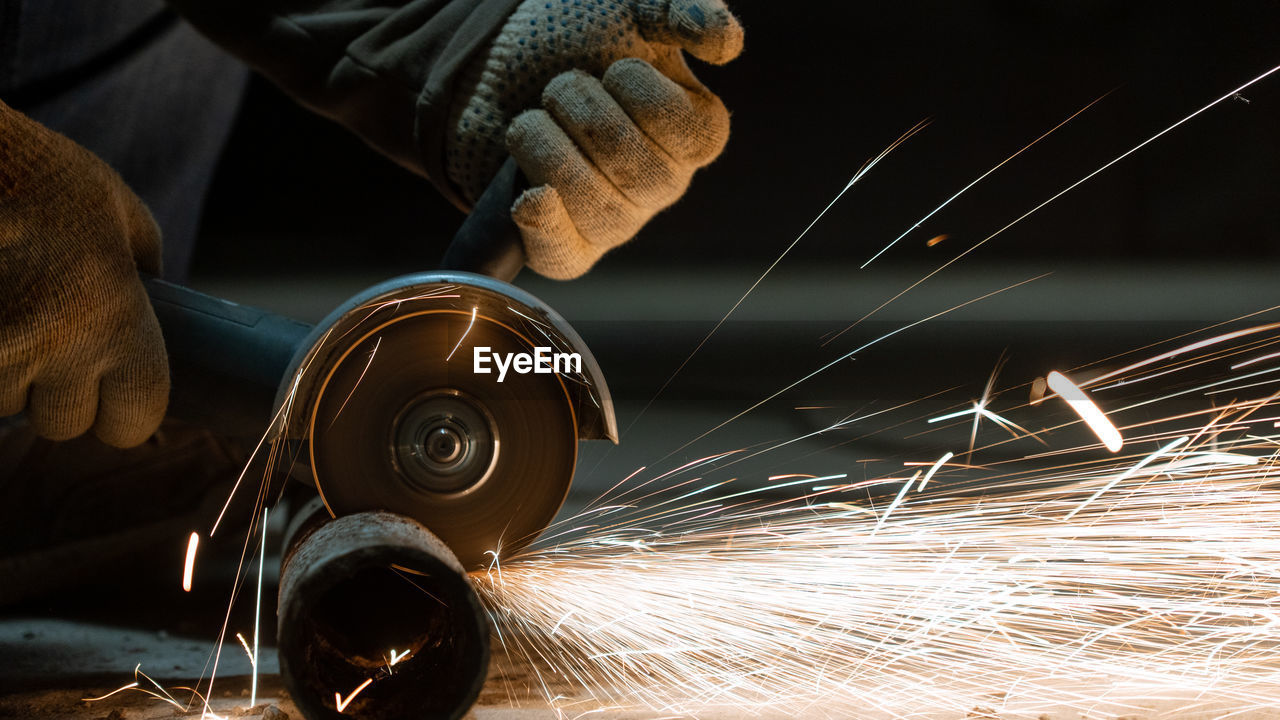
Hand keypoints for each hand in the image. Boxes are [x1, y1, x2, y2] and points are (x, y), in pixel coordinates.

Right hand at [0, 101, 168, 446]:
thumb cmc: (41, 176)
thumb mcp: (120, 212)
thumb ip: (145, 266)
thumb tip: (160, 300)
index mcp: (116, 321)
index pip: (134, 420)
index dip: (125, 413)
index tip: (117, 395)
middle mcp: (56, 347)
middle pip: (65, 423)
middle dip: (60, 394)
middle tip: (54, 344)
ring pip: (7, 405)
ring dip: (10, 377)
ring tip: (12, 317)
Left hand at [446, 0, 743, 278]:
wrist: (496, 62)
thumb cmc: (576, 36)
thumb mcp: (631, 7)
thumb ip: (682, 10)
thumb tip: (728, 44)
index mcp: (694, 134)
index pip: (685, 131)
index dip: (636, 89)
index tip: (612, 68)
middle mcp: (662, 185)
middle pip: (633, 167)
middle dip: (578, 108)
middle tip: (560, 86)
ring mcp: (616, 221)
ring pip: (594, 204)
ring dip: (544, 143)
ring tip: (533, 120)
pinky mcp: (566, 245)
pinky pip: (565, 255)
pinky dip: (545, 224)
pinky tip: (529, 196)